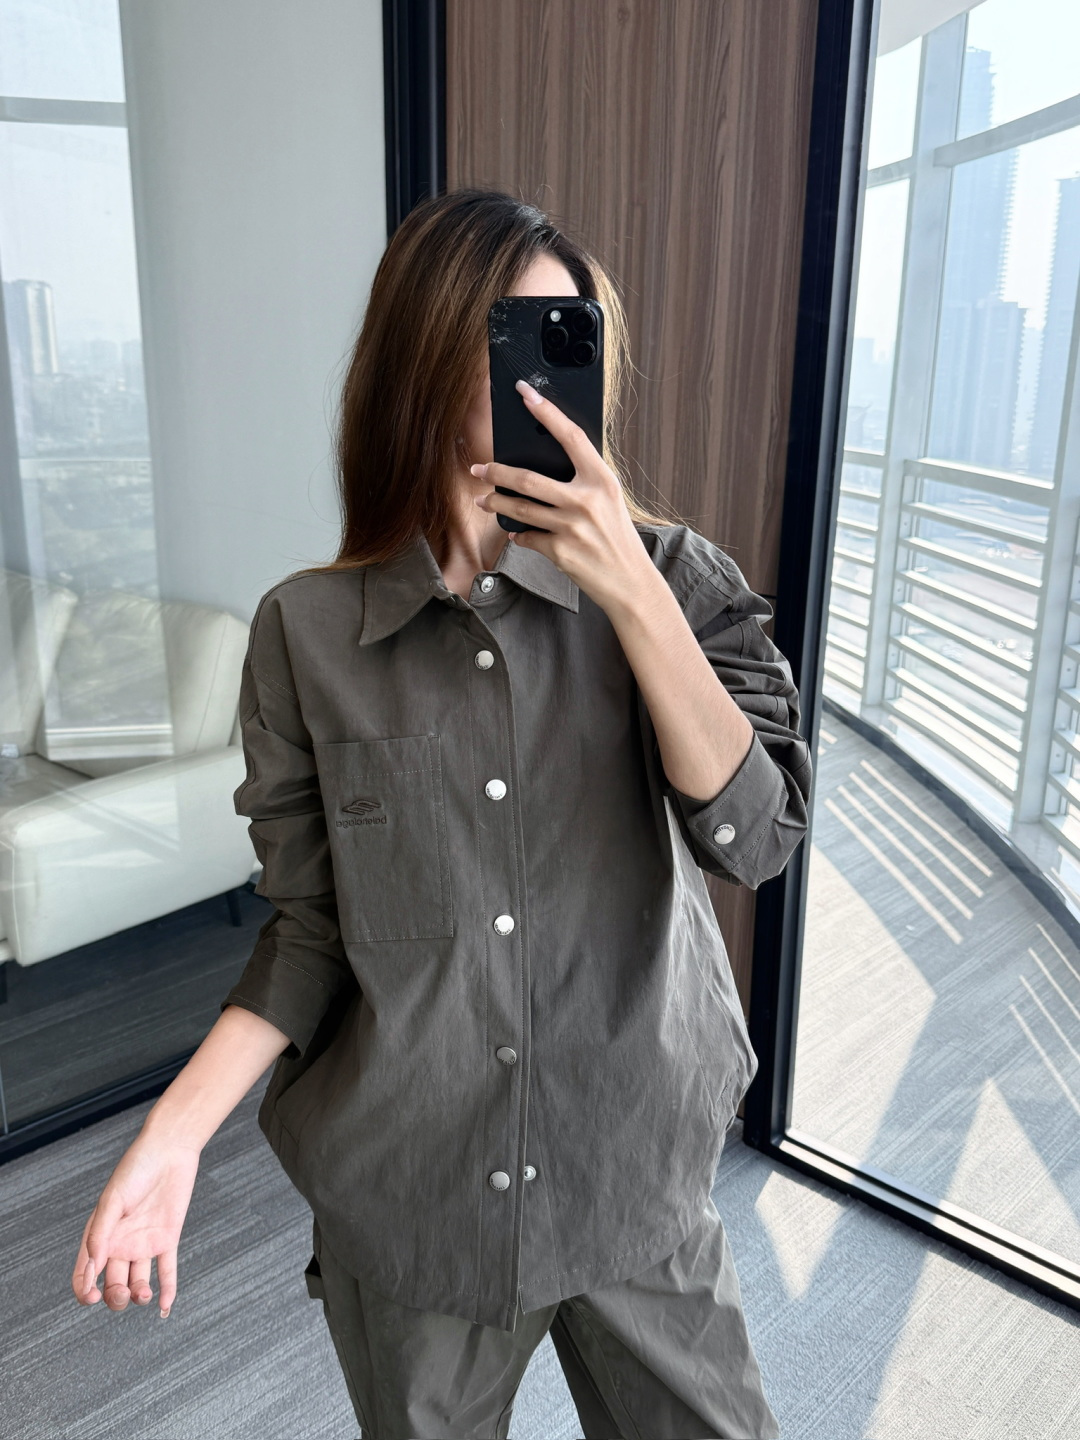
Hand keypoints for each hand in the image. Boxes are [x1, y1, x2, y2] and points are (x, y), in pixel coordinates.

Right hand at [71, 1131, 200, 1317]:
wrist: (170, 1150)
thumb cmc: (136, 1168)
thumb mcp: (113, 1200)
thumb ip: (100, 1234)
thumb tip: (91, 1269)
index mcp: (100, 1235)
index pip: (85, 1273)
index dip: (84, 1290)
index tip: (91, 1297)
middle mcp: (120, 1243)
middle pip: (112, 1284)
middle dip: (114, 1297)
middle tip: (121, 1294)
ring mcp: (144, 1243)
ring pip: (138, 1282)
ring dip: (139, 1296)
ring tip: (144, 1294)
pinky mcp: (167, 1239)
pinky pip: (167, 1270)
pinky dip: (168, 1289)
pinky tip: (165, 1305)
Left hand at [471, 379, 655, 615]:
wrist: (630, 581)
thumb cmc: (616, 537)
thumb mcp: (608, 501)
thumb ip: (582, 482)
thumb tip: (543, 467)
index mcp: (601, 480)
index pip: (570, 436)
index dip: (547, 412)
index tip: (525, 393)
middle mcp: (586, 500)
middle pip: (528, 478)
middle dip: (496, 472)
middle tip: (478, 468)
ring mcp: (572, 527)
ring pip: (520, 509)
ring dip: (496, 503)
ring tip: (483, 500)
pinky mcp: (560, 551)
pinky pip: (527, 538)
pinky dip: (518, 536)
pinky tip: (515, 533)